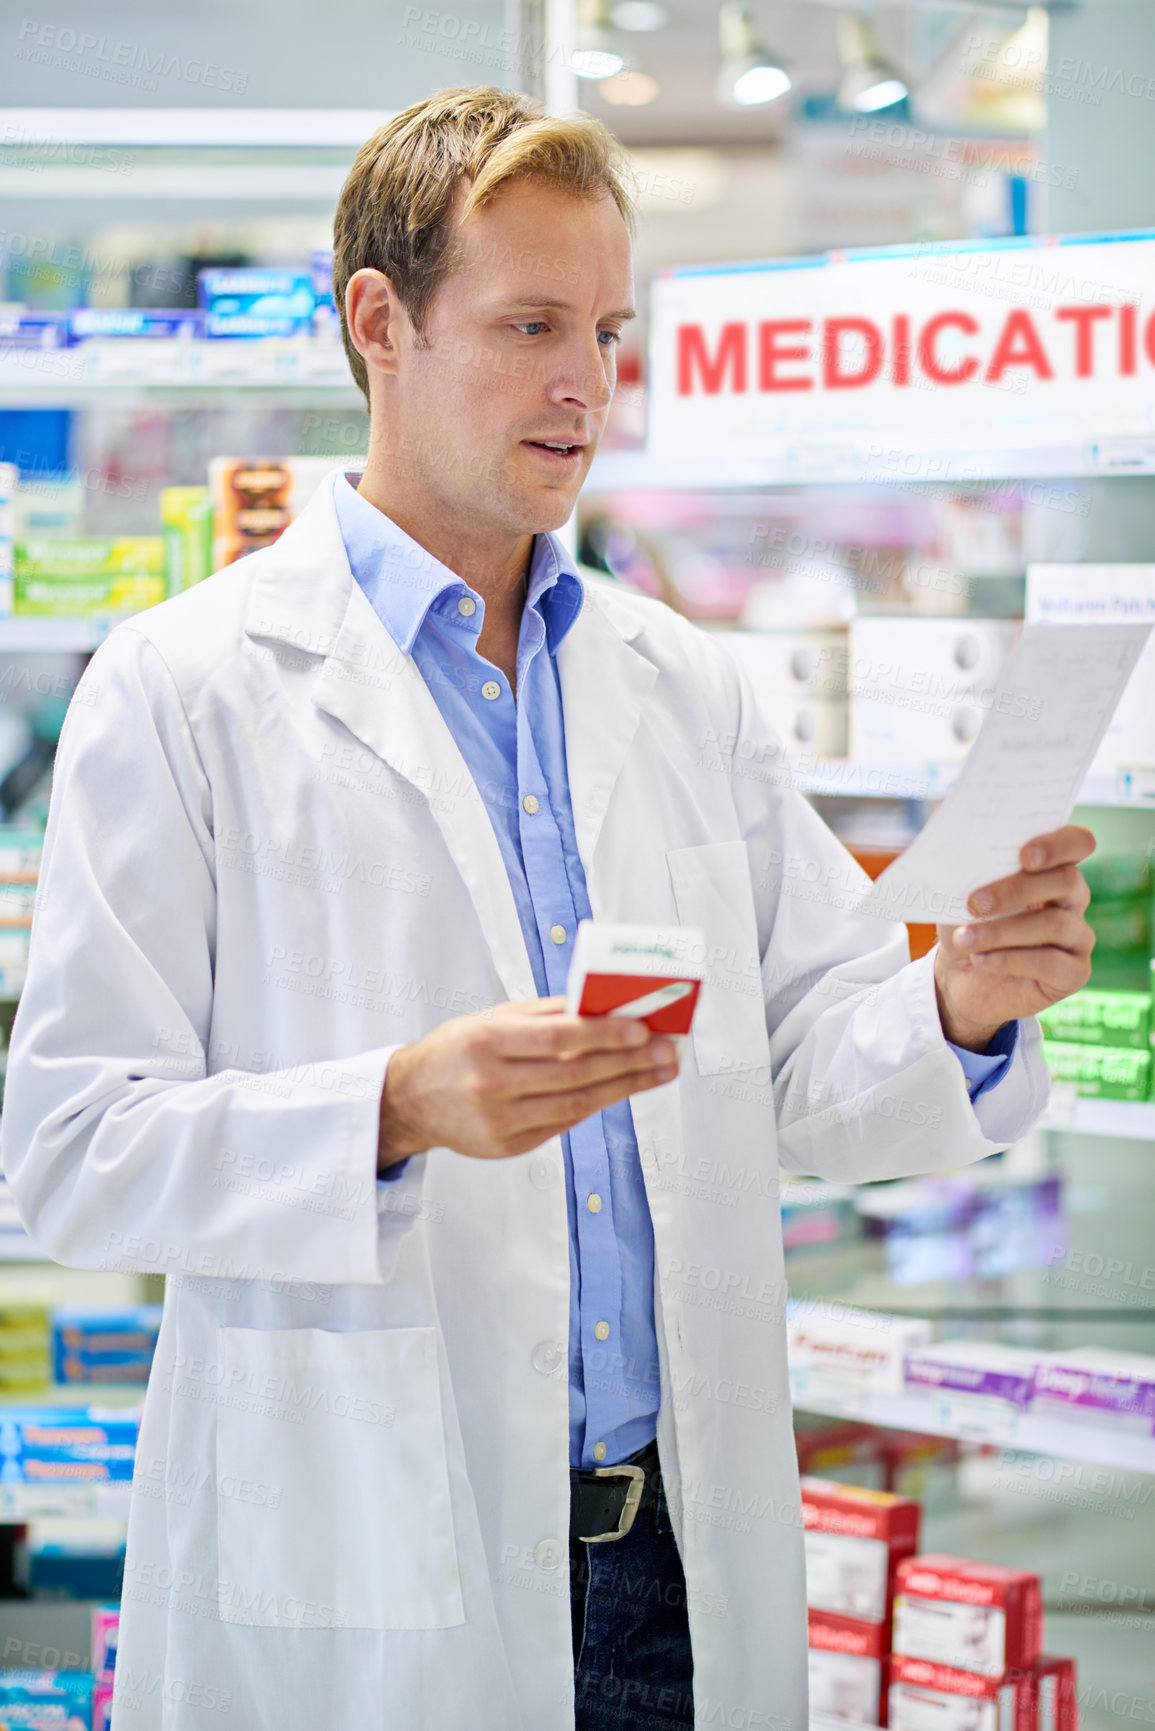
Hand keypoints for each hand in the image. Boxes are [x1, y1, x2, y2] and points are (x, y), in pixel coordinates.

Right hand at [378, 996, 678, 1167]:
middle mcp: (490, 1085)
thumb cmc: (455, 1051)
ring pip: (576, 1105)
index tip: (641, 1029)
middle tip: (666, 1051)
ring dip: (625, 1087)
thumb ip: (546, 1013)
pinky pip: (563, 1124)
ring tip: (658, 1071)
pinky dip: (596, 1104)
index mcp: (484, 1043)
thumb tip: (602, 1004)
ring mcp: (500, 1123)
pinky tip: (622, 1088)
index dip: (603, 1035)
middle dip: (628, 1062)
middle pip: (574, 1074)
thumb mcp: (491, 1019)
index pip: (555, 1039)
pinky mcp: (508, 1147)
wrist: (411, 1101)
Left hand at [933, 824, 1095, 1051]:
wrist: (959, 976)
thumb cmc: (966, 924)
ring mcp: (1078, 937)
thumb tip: (957, 849)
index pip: (1077, 842)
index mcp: (1050, 869)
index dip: (1058, 844)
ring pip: (1055, 924)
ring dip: (1002, 931)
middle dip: (1016, 890)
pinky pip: (1051, 963)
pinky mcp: (1074, 974)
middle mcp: (1072, 899)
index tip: (1024, 855)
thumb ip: (969, 868)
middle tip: (974, 903)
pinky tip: (979, 960)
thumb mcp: (959, 893)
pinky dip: (1009, 960)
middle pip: (1067, 880)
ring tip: (965, 939)